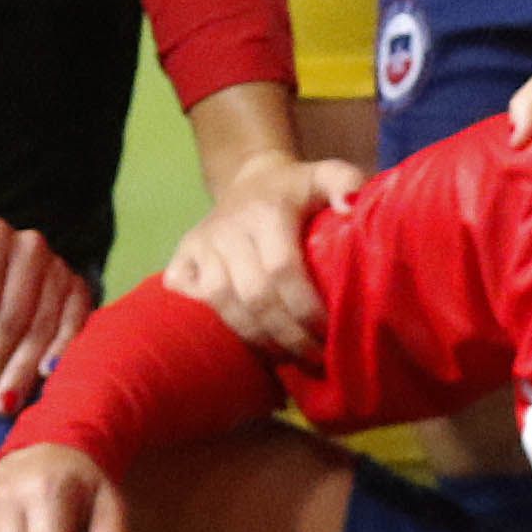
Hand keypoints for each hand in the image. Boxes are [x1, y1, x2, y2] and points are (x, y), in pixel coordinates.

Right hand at [162, 155, 360, 359]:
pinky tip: (240, 344)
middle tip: (312, 356)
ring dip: (254, 338)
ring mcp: (200, 245)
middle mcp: (228, 230)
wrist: (248, 178)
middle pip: (253, 295)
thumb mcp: (324, 174)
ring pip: (221, 303)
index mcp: (266, 213)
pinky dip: (209, 324)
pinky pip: (187, 300)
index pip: (282, 269)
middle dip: (285, 334)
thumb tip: (350, 206)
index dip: (305, 308)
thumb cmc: (295, 189)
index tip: (328, 332)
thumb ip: (346, 182)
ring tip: (284, 356)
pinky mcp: (181, 256)